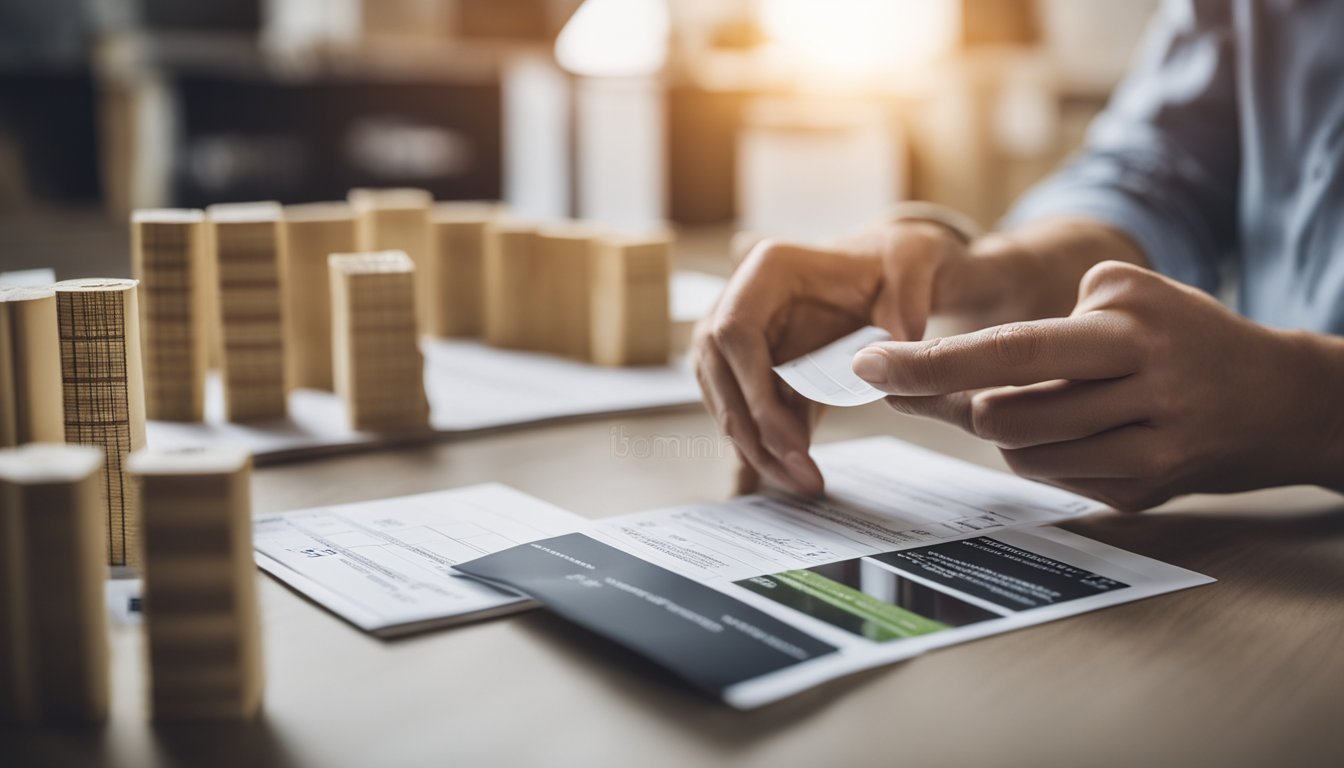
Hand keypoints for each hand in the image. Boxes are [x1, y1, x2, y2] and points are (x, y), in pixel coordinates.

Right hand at [694, 222, 966, 494]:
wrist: (884, 274)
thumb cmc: (892, 263)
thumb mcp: (911, 265)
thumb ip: (908, 298)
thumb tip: (902, 340)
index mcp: (767, 270)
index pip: (735, 334)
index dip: (754, 390)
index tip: (789, 440)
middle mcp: (738, 300)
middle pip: (718, 374)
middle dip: (753, 432)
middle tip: (798, 475)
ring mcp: (736, 339)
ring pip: (725, 399)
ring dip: (756, 447)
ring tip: (802, 480)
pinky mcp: (751, 370)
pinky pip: (744, 412)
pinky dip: (762, 445)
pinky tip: (784, 476)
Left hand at [853, 260, 1343, 509]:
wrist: (1280, 400)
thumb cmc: (1184, 336)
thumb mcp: (1129, 297)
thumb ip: (1042, 327)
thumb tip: (942, 374)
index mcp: (1131, 334)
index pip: (1011, 351)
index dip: (930, 363)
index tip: (867, 366)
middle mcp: (1142, 394)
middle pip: (1000, 415)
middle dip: (959, 402)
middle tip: (930, 385)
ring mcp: (1145, 454)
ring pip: (1019, 451)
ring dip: (1004, 426)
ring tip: (1044, 399)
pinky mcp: (1141, 495)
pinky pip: (1050, 477)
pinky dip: (1040, 452)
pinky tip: (1076, 429)